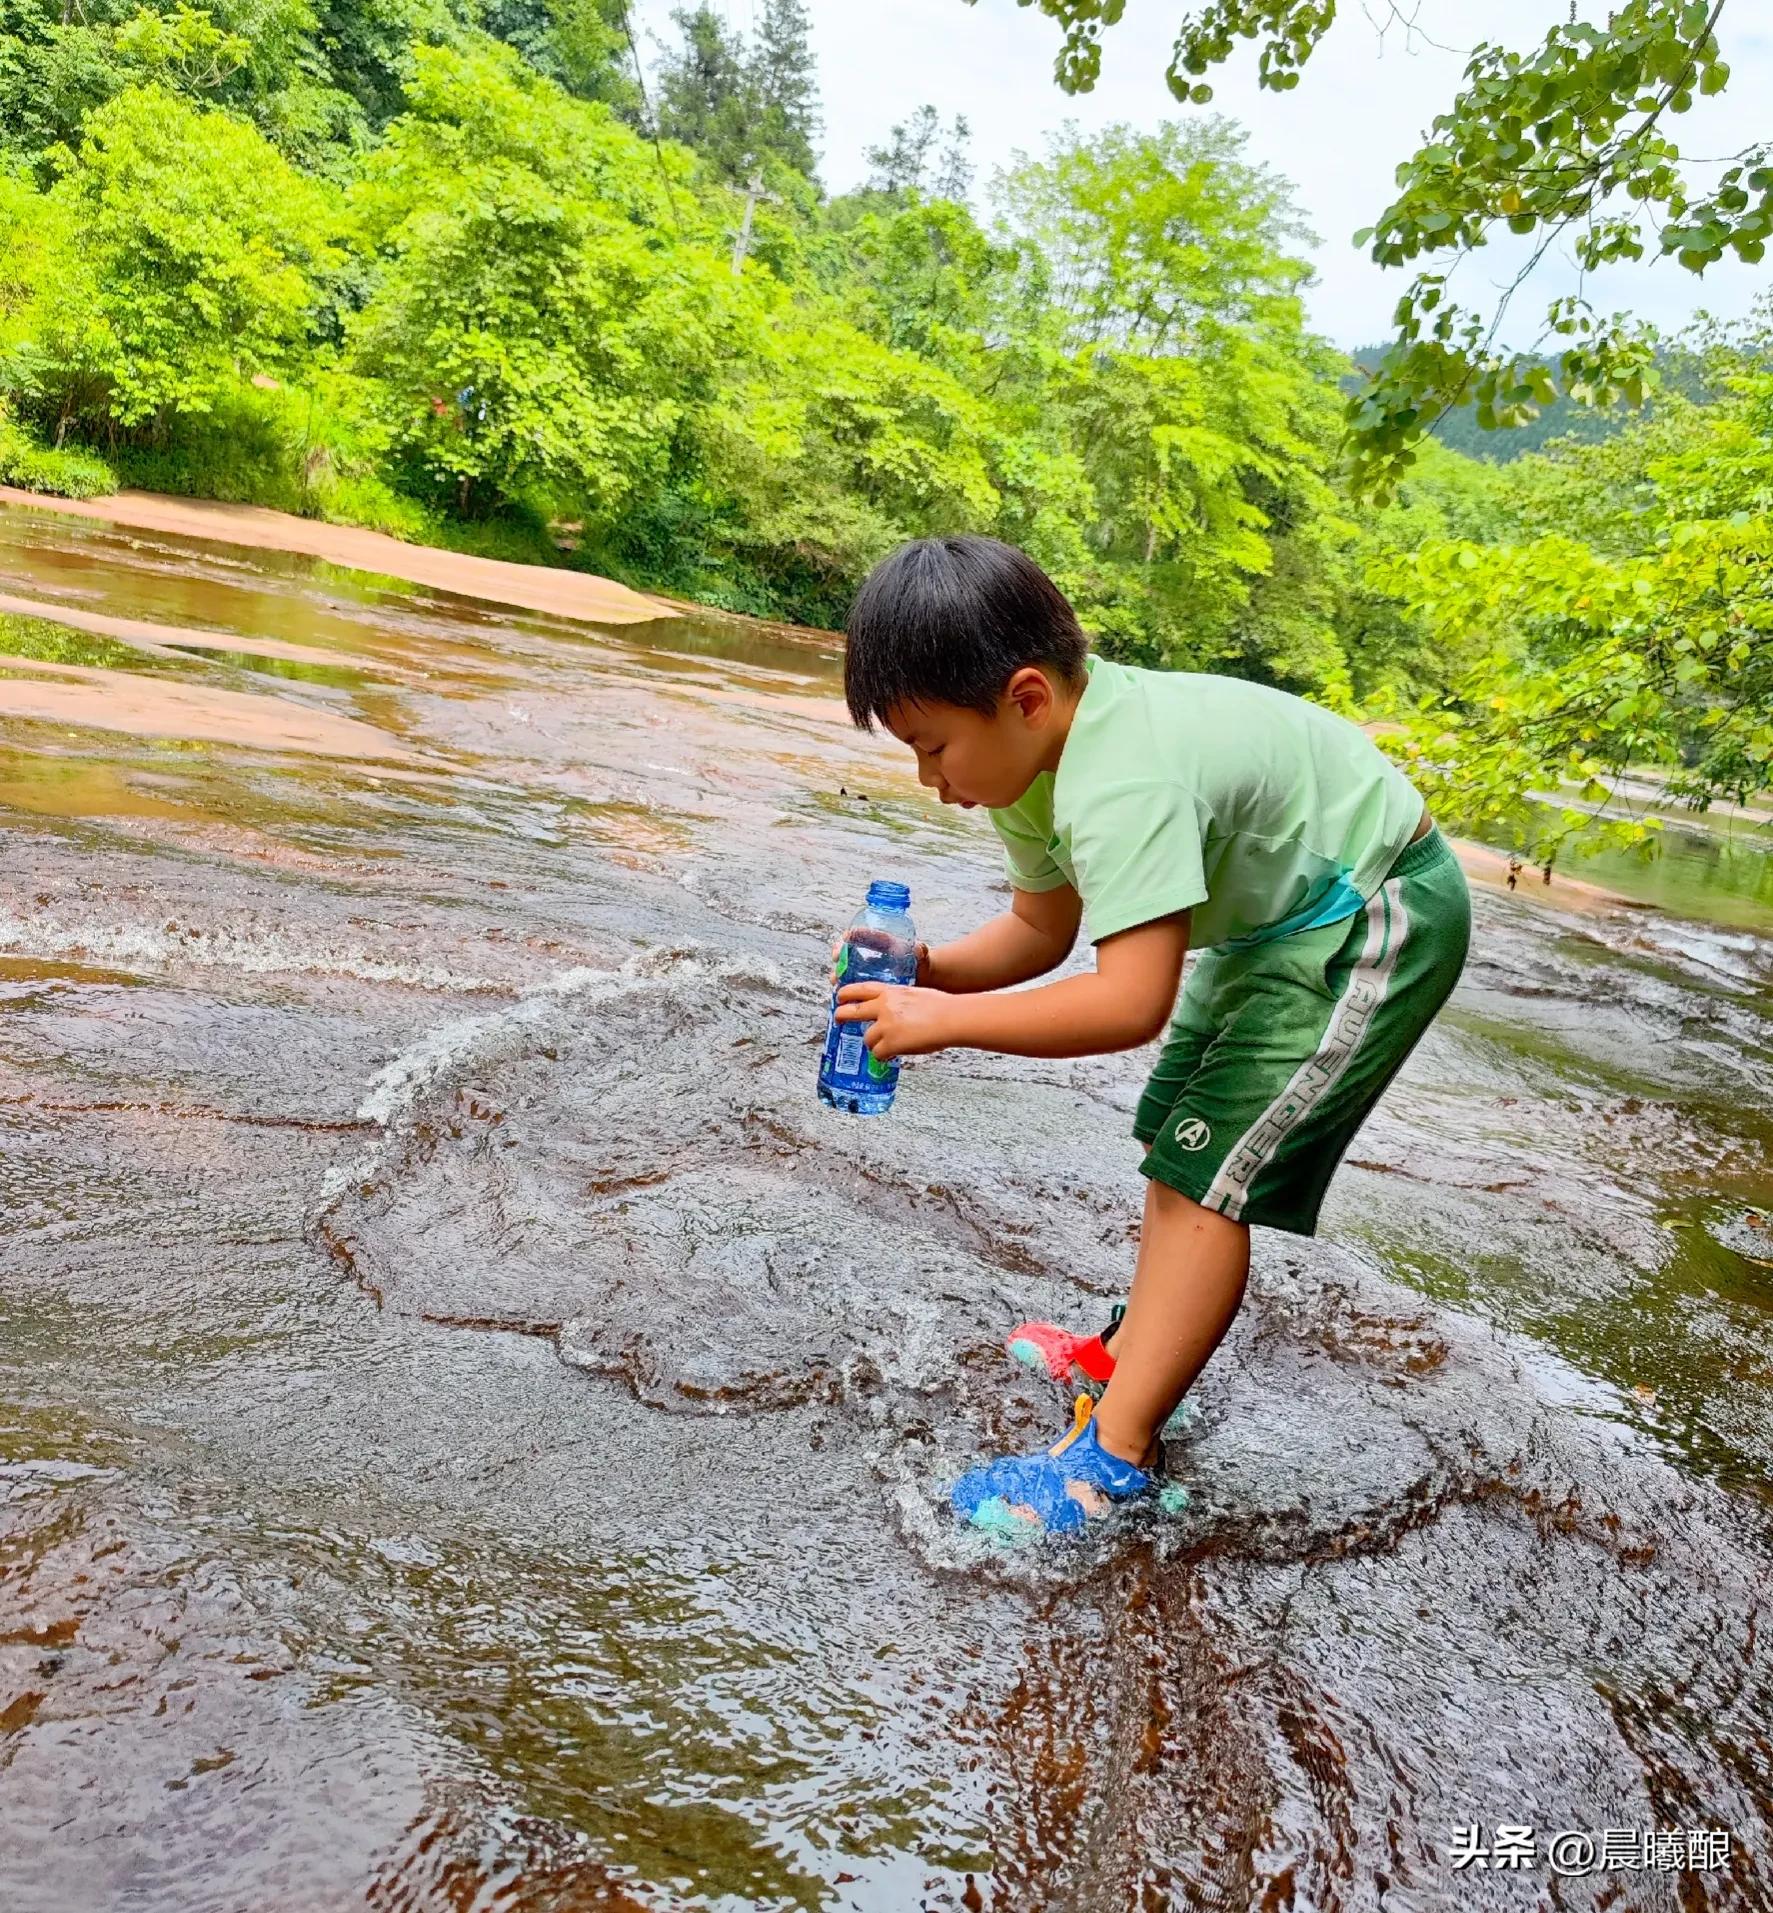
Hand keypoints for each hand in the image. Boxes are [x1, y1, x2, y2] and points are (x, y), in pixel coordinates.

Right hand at [830, 938, 935, 987]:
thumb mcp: (921, 954)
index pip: (860, 935)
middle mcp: (870, 954)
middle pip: (848, 951)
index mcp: (880, 942)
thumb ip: (921, 951)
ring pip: (847, 969)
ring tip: (837, 980)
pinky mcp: (867, 982)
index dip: (849, 937)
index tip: (844, 940)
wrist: (923, 977)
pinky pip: (852, 983)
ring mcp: (867, 968)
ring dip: (839, 973)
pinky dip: (845, 988)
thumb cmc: (920, 961)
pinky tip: (842, 995)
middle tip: (837, 961)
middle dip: (839, 956)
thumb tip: (919, 948)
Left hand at [833, 982, 954, 1060]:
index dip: (846, 993)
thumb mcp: (914, 994)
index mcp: (890, 992)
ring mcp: (886, 1025)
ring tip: (885, 1046)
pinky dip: (884, 1057)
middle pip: (851, 1011)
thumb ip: (899, 1000)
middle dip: (840, 1016)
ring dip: (874, 1044)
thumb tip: (892, 1012)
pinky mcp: (891, 1043)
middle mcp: (884, 1006)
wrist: (951, 1018)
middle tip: (838, 1020)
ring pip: (866, 1039)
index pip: (860, 989)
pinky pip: (878, 1054)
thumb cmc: (941, 1007)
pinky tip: (892, 1055)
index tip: (839, 997)